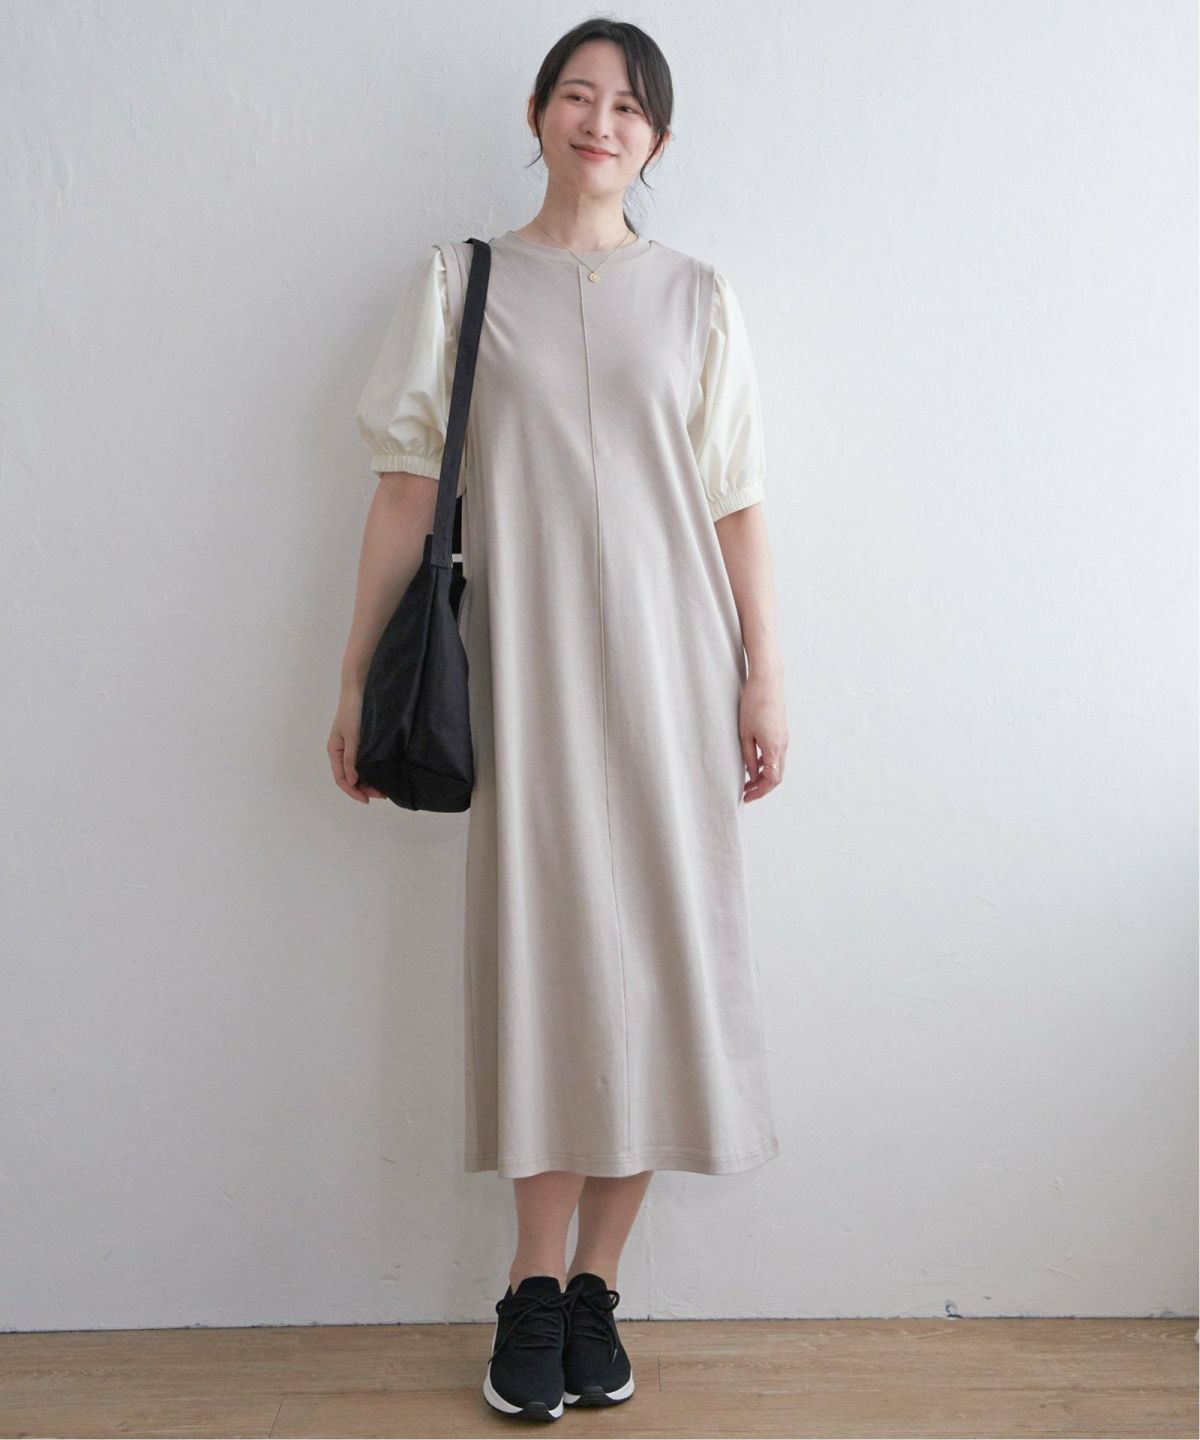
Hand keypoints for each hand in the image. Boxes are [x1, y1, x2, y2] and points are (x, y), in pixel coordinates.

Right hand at [328, 685, 388, 803]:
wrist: (359, 690)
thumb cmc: (353, 712)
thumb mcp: (352, 736)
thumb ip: (352, 758)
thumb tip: (353, 781)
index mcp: (334, 751)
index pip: (341, 779)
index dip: (353, 791)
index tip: (368, 800)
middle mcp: (342, 752)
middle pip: (351, 777)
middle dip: (364, 788)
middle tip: (383, 794)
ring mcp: (352, 747)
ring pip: (359, 771)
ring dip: (370, 780)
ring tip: (385, 787)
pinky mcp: (362, 742)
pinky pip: (366, 761)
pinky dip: (373, 770)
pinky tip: (383, 773)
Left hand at [739, 671, 787, 802]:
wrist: (767, 682)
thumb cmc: (753, 704)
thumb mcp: (745, 733)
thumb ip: (748, 756)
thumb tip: (751, 773)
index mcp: (774, 748)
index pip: (771, 780)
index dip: (760, 792)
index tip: (746, 797)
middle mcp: (783, 746)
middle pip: (777, 776)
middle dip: (762, 787)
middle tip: (746, 793)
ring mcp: (784, 739)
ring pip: (777, 766)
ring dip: (764, 776)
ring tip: (747, 781)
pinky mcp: (781, 733)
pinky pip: (776, 755)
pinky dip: (766, 764)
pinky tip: (753, 764)